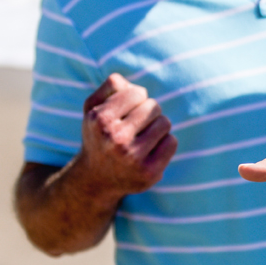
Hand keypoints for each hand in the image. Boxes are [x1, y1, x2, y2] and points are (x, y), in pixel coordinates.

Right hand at [78, 73, 177, 198]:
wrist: (96, 179)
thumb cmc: (99, 135)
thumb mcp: (93, 108)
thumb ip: (110, 87)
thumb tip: (130, 85)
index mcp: (100, 119)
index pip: (138, 92)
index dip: (135, 99)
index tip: (125, 112)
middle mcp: (115, 138)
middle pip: (154, 107)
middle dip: (147, 113)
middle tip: (134, 127)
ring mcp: (133, 157)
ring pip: (165, 123)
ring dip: (157, 128)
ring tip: (141, 138)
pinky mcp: (149, 172)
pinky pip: (172, 142)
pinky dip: (164, 144)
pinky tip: (149, 151)